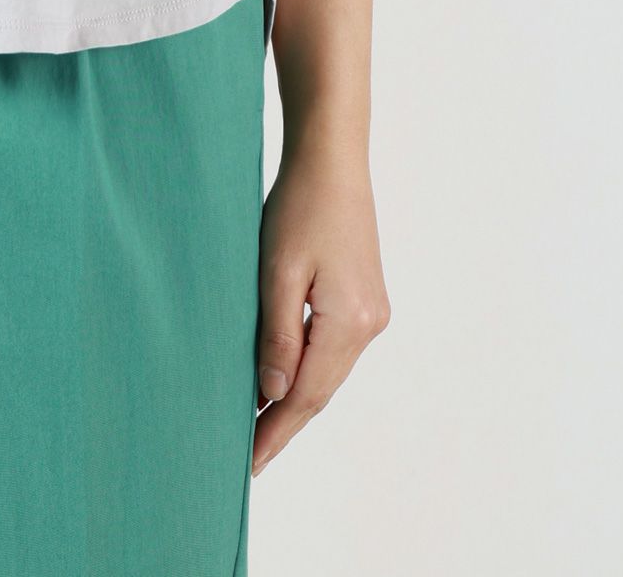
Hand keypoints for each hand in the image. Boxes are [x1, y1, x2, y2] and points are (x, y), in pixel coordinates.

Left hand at [253, 140, 389, 476]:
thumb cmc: (300, 205)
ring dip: (296, 397)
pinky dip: (308, 369)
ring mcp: (372, 312)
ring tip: (259, 425)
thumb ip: (276, 335)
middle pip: (321, 390)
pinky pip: (332, 349)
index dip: (276, 430)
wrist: (331, 160)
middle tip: (250, 456)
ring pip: (328, 372)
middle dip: (284, 423)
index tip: (249, 462)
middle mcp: (369, 325)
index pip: (306, 396)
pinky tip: (283, 377)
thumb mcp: (278, 271)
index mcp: (349, 322)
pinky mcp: (365, 299)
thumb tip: (271, 393)